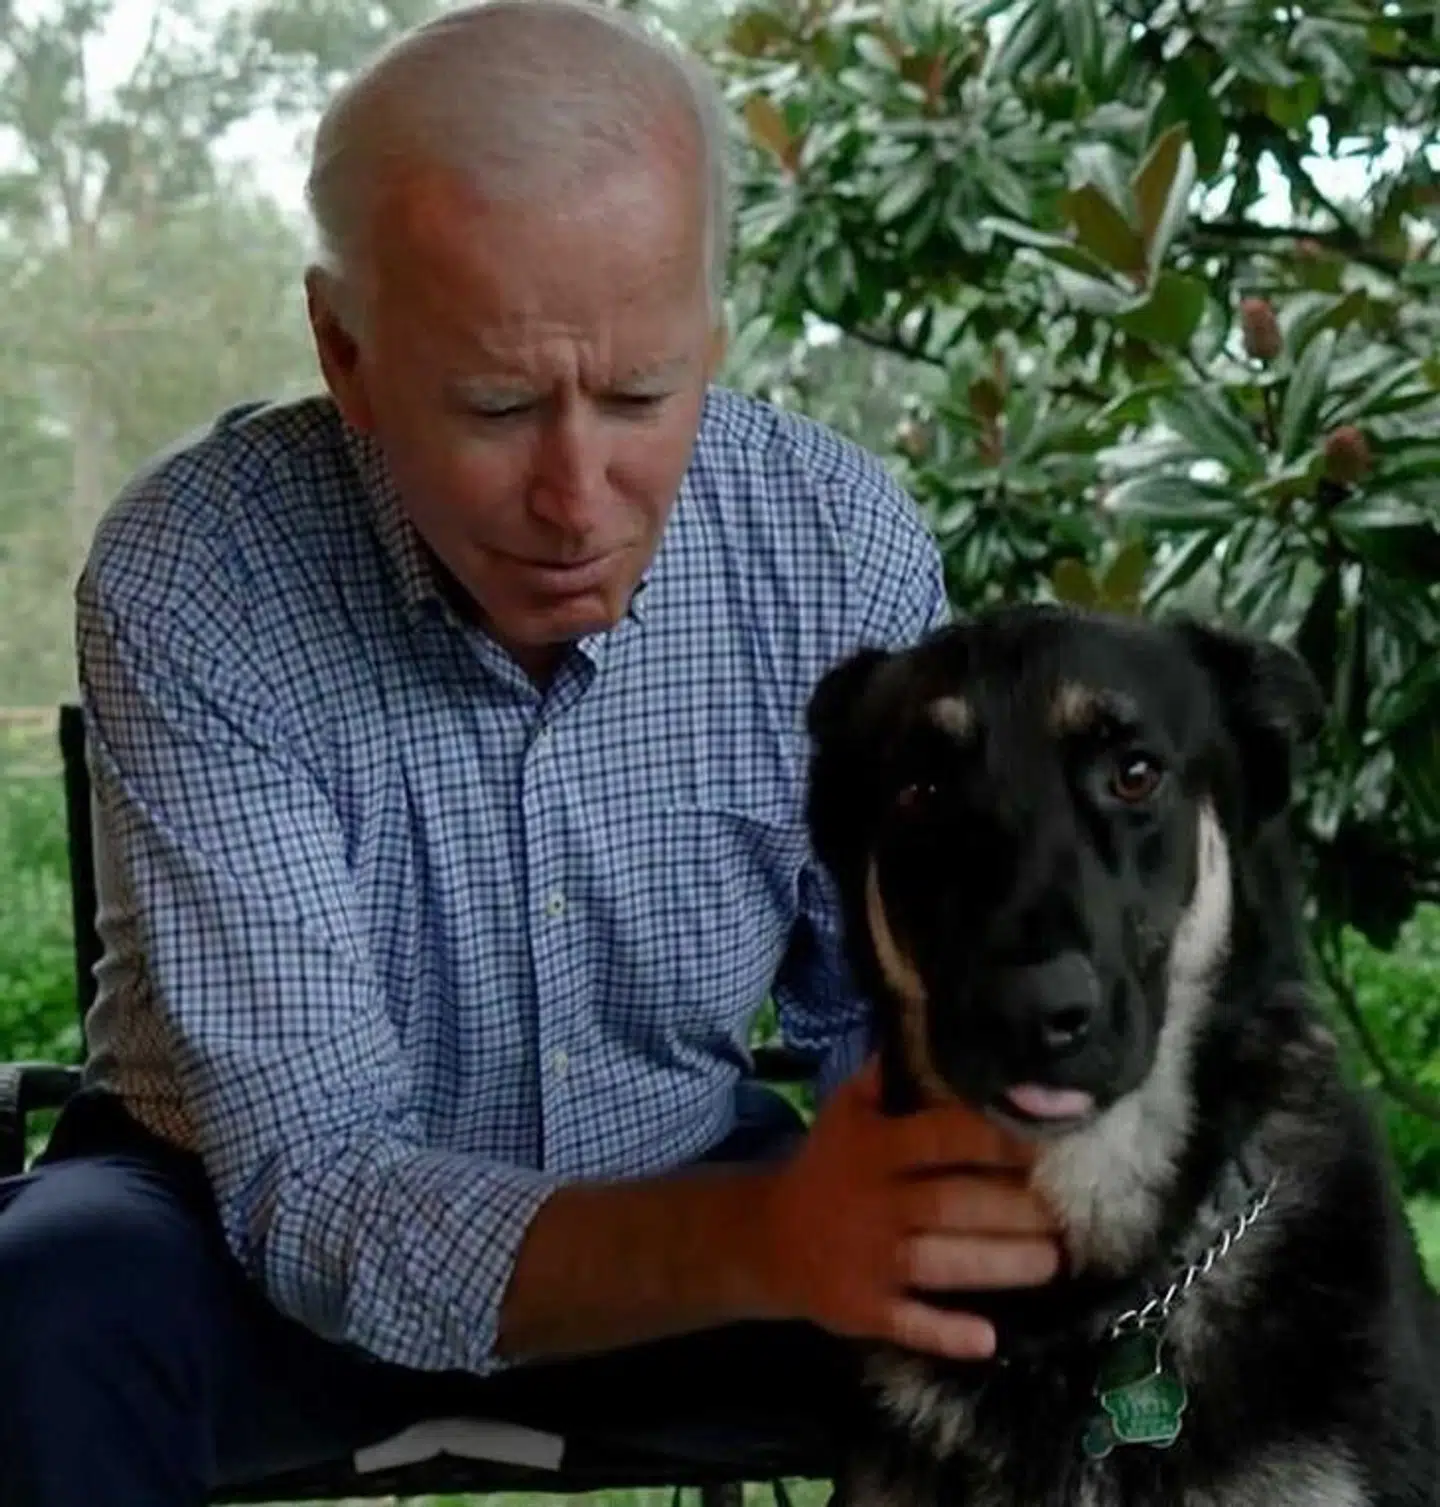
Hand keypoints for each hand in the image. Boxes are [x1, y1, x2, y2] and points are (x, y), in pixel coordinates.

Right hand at [758, 1056, 1060, 1359]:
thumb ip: (890, 1075)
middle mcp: (876, 1202)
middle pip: (954, 1204)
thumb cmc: (827, 1165)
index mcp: (876, 1148)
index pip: (943, 1137)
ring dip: (1000, 1264)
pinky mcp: (864, 1309)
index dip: (996, 1139)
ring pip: (943, 1263)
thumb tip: (937, 1029)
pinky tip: (987, 1339)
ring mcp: (870, 1259)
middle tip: (1067, 1212)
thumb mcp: (848, 1111)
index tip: (1046, 1143)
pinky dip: (945, 1333)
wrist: (767, 1237)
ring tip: (1054, 1262)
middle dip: (1016, 1209)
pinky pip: (909, 1323)